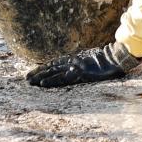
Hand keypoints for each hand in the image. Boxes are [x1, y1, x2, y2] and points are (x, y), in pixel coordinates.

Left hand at [26, 42, 141, 87]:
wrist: (115, 58)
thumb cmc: (107, 59)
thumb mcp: (91, 58)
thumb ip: (83, 61)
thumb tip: (77, 66)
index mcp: (74, 58)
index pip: (55, 63)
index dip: (44, 68)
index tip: (34, 72)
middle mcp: (71, 61)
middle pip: (51, 67)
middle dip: (38, 72)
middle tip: (26, 78)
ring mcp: (74, 67)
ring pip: (53, 72)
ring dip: (40, 77)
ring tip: (29, 81)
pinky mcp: (79, 73)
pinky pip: (62, 78)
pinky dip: (51, 81)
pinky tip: (42, 84)